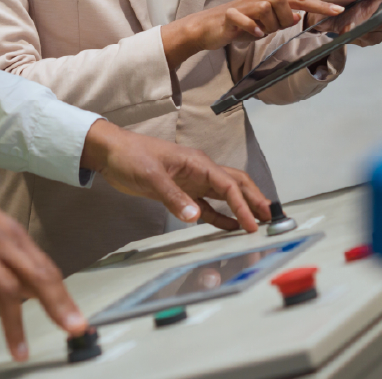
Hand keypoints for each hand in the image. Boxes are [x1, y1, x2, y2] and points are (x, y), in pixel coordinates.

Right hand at [0, 156, 84, 361]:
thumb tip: (30, 286)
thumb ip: (8, 254)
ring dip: (16, 325)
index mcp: (11, 232)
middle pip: (36, 277)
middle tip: (73, 330)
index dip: (63, 295)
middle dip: (57, 306)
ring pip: (6, 291)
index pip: (45, 267)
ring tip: (21, 352)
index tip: (76, 318)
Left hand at [80, 120, 271, 231]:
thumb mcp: (150, 176)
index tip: (253, 223)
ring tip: (257, 224)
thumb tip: (195, 216)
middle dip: (254, 201)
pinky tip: (229, 228)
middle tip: (271, 219)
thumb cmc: (130, 156)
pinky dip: (221, 216)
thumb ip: (173, 197)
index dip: (244, 205)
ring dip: (241, 208)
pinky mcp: (181, 192)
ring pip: (225, 195)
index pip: (229, 185)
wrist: (110, 152)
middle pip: (236, 185)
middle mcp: (200, 171)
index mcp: (197, 163)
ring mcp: (192, 182)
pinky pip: (208, 206)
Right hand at [161, 0, 342, 67]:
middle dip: (282, 19)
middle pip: (284, 2)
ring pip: (267, 9)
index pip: (300, 0)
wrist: (205, 29)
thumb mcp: (264, 24)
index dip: (319, 6)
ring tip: (258, 31)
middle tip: (268, 29)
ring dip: (267, 25)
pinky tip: (253, 35)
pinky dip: (252, 28)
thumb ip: (281, 20)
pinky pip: (248, 20)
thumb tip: (297, 16)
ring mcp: (244, 5)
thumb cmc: (238, 26)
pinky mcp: (230, 15)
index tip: (339, 11)